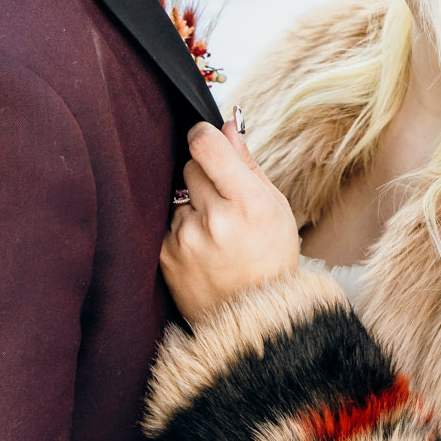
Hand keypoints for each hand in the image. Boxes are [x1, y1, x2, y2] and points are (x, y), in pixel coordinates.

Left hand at [161, 119, 301, 326]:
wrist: (253, 317)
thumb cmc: (270, 258)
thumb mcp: (275, 207)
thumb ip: (247, 163)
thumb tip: (228, 123)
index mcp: (249, 204)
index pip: (207, 146)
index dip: (204, 134)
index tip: (206, 138)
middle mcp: (215, 220)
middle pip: (191, 167)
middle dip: (205, 176)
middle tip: (225, 201)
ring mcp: (186, 239)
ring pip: (179, 194)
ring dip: (193, 205)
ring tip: (216, 233)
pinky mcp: (165, 255)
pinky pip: (168, 221)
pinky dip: (182, 228)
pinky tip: (203, 248)